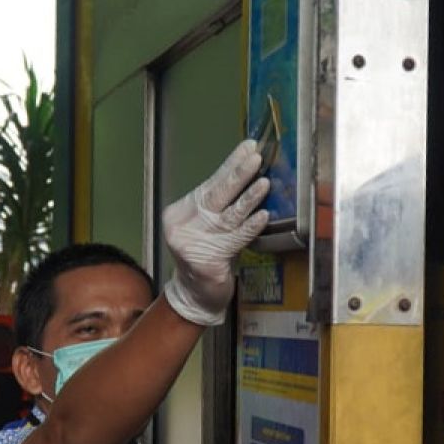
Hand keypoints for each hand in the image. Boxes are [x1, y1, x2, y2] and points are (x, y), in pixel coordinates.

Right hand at [162, 140, 270, 325]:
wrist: (195, 295)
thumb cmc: (207, 256)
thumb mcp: (209, 226)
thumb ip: (220, 204)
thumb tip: (249, 169)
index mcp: (179, 212)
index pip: (209, 184)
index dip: (230, 165)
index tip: (249, 148)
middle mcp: (183, 225)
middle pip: (214, 195)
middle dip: (237, 173)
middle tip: (255, 156)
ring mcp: (193, 243)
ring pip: (227, 216)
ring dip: (248, 198)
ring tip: (264, 182)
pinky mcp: (207, 261)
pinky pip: (235, 239)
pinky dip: (251, 227)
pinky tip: (263, 216)